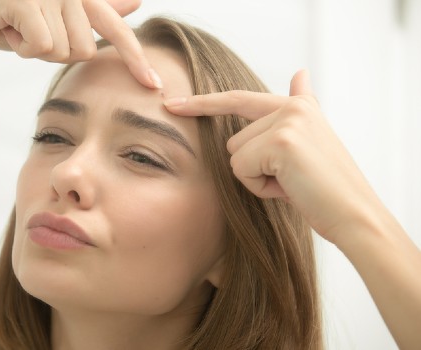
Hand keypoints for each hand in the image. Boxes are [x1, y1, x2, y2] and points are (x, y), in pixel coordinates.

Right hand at [0, 0, 160, 87]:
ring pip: (65, 51)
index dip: (137, 60)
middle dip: (57, 53)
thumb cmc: (9, 18)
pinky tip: (8, 29)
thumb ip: (96, 12)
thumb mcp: (56, 19)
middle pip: (86, 51)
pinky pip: (43, 46)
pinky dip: (23, 48)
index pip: (117, 32)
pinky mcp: (27, 1)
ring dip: (38, 50)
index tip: (155, 86)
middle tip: (31, 33)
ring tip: (18, 28)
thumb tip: (136, 3)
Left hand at [164, 70, 381, 242]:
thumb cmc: (325, 190)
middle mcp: (293, 106)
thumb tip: (300, 72)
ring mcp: (288, 120)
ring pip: (234, 154)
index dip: (205, 102)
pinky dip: (259, 187)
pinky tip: (290, 189)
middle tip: (290, 180)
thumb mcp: (310, 143)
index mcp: (298, 106)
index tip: (173, 103)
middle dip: (252, 167)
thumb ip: (296, 110)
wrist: (355, 216)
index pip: (239, 99)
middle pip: (233, 139)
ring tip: (292, 184)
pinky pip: (241, 168)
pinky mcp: (281, 141)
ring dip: (256, 178)